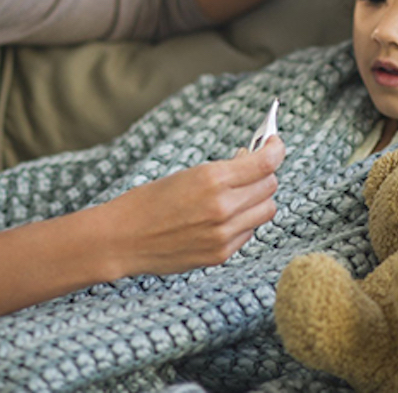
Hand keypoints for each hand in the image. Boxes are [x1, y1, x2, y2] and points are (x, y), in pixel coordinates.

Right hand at [102, 136, 284, 277]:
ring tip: (237, 195)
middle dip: (263, 175)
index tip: (275, 144)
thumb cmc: (148, 201)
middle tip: (249, 170)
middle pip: (269, 186)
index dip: (276, 149)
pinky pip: (249, 232)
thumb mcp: (186, 175)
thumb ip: (223, 172)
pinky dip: (243, 222)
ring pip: (266, 211)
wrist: (122, 239)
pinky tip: (222, 218)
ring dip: (257, 200)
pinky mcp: (221, 254)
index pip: (265, 163)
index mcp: (212, 178)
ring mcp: (224, 234)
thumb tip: (252, 163)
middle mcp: (223, 207)